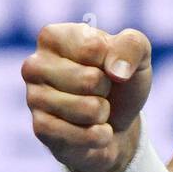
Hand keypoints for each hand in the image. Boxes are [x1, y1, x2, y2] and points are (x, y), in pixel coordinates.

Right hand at [22, 23, 153, 171]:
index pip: (93, 48)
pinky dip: (98, 135)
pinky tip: (91, 129)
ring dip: (103, 113)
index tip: (107, 64)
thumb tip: (117, 71)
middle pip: (90, 79)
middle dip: (107, 89)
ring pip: (87, 109)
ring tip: (95, 109)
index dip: (113, 61)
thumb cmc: (121, 80)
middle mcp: (35, 64)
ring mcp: (33, 98)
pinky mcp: (39, 129)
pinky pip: (81, 135)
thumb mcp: (139, 54)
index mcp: (54, 36)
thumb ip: (132, 45)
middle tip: (101, 90)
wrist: (118, 122)